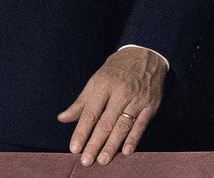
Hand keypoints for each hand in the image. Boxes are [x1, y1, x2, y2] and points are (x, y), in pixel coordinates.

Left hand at [57, 46, 165, 165]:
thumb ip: (81, 102)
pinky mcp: (151, 105)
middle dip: (95, 143)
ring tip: (103, 160)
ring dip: (112, 145)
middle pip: (106, 122)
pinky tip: (126, 151)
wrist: (146, 54)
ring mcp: (137, 99)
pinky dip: (134, 139)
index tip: (74, 148)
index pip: (90, 112)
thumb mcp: (96, 80)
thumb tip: (62, 118)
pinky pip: (141, 125)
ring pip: (122, 125)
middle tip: (86, 160)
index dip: (82, 131)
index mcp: (103, 84)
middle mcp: (121, 92)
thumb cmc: (117, 70)